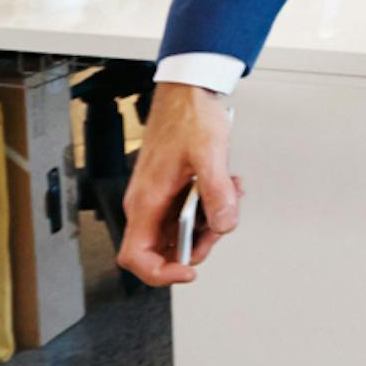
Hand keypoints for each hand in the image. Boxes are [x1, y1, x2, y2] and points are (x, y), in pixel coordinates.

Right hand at [117, 83, 238, 286]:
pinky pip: (187, 213)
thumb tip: (223, 225)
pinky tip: (224, 188)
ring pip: (180, 232)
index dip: (160, 273)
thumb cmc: (188, 116)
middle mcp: (146, 203)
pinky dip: (208, 207)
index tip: (188, 270)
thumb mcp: (209, 154)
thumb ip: (217, 193)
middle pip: (163, 250)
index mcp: (146, 200)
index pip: (136, 256)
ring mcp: (157, 197)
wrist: (186, 92)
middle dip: (197, 244)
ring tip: (228, 197)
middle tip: (221, 224)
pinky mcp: (170, 189)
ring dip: (208, 223)